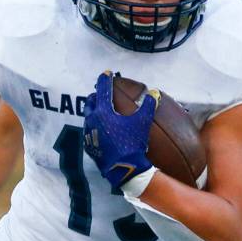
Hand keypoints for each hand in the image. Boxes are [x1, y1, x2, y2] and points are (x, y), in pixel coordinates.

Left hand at [82, 71, 155, 188]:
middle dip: (96, 95)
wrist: (123, 167)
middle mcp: (92, 120)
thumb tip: (154, 92)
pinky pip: (89, 131)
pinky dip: (93, 125)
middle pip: (91, 102)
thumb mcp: (142, 122)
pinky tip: (99, 128)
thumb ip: (148, 105)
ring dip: (93, 110)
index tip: (107, 73)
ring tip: (99, 108)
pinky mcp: (88, 145)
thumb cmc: (132, 143)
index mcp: (103, 111)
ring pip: (88, 117)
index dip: (105, 80)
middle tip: (101, 92)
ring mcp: (88, 133)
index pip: (103, 90)